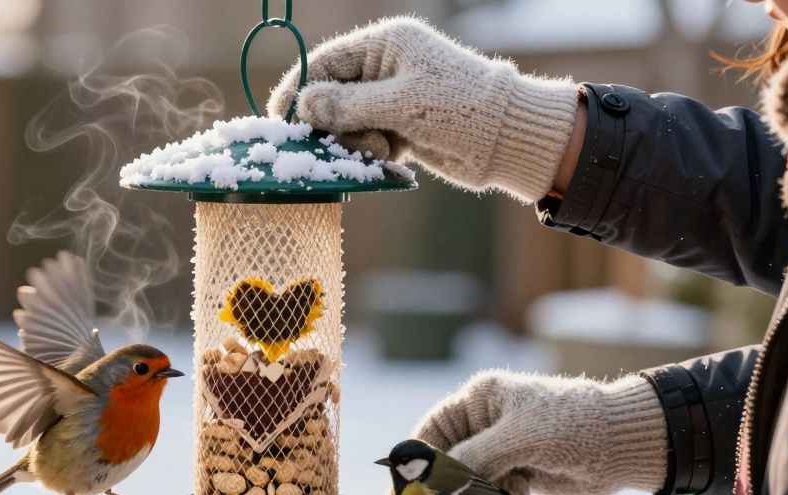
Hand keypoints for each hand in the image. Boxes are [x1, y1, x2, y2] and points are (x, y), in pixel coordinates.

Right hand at [266, 17, 577, 202]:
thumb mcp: (399, 104)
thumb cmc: (459, 110)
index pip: (326, 61)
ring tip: (383, 149)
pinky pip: (366, 140)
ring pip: (347, 123)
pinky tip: (393, 157)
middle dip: (333, 122)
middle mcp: (386, 67)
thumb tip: (303, 104)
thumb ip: (347, 105)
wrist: (507, 140)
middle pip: (332, 95)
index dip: (300, 87)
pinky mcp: (400, 127)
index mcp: (386, 45)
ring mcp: (392, 98)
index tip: (280, 116)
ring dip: (356, 142)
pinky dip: (372, 153)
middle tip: (343, 142)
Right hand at [414, 370, 667, 494]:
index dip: (415, 461)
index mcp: (478, 399)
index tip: (404, 492)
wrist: (625, 445)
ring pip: (465, 483)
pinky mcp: (515, 473)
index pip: (430, 431)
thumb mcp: (519, 437)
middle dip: (443, 487)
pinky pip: (489, 494)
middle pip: (444, 461)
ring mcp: (499, 450)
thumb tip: (434, 482)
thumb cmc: (573, 425)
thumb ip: (474, 457)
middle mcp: (483, 423)